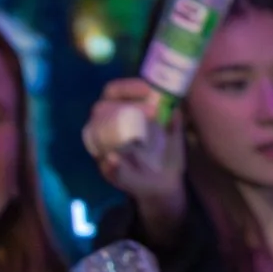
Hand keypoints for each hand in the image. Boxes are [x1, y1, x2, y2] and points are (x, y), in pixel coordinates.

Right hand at [82, 79, 187, 221]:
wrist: (167, 185)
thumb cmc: (165, 154)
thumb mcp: (173, 134)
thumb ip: (174, 120)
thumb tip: (176, 105)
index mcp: (120, 116)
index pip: (113, 93)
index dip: (127, 87)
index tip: (148, 88)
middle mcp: (108, 131)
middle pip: (101, 109)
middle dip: (125, 104)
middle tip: (153, 109)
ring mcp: (106, 151)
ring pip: (96, 135)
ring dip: (112, 126)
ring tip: (138, 129)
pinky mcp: (111, 174)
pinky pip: (105, 168)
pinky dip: (109, 164)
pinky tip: (113, 158)